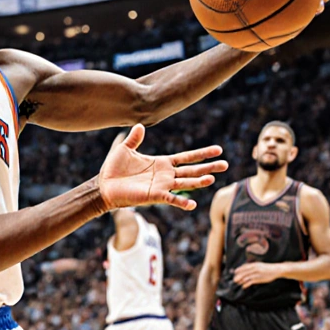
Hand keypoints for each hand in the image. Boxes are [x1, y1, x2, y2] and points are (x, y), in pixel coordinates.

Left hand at [97, 125, 226, 210]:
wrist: (103, 185)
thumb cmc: (113, 169)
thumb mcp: (124, 149)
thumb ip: (134, 138)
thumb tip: (139, 125)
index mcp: (162, 163)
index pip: (187, 157)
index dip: (202, 154)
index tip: (218, 149)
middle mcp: (166, 175)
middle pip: (192, 170)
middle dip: (208, 167)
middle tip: (225, 164)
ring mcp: (162, 186)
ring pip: (185, 183)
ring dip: (198, 182)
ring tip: (212, 179)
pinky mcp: (154, 196)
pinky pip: (171, 199)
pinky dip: (182, 202)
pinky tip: (193, 205)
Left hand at [232, 261, 282, 287]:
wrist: (276, 270)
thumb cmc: (267, 268)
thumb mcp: (259, 265)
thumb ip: (252, 266)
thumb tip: (244, 268)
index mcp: (254, 264)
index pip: (244, 267)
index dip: (239, 270)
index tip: (235, 272)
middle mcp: (255, 268)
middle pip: (244, 272)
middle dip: (238, 276)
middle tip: (234, 280)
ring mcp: (257, 274)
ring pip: (246, 277)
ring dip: (241, 281)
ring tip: (238, 283)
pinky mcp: (259, 279)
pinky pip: (250, 282)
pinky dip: (246, 284)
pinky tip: (243, 286)